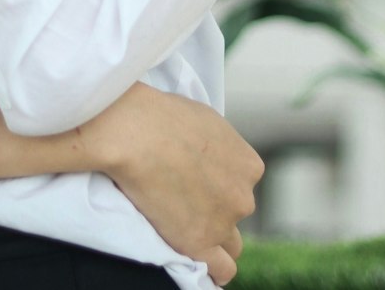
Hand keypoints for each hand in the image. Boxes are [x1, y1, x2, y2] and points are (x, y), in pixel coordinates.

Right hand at [85, 81, 262, 285]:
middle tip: (185, 200)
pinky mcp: (200, 243)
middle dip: (217, 209)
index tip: (197, 180)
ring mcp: (224, 222)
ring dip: (213, 238)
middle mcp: (243, 196)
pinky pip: (220, 270)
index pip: (241, 184)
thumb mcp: (202, 117)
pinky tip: (193, 254)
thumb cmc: (160, 115)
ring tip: (186, 228)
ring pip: (230, 244)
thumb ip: (215, 142)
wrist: (136, 132)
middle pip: (235, 212)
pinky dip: (210, 267)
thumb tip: (205, 148)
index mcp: (248, 164)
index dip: (219, 183)